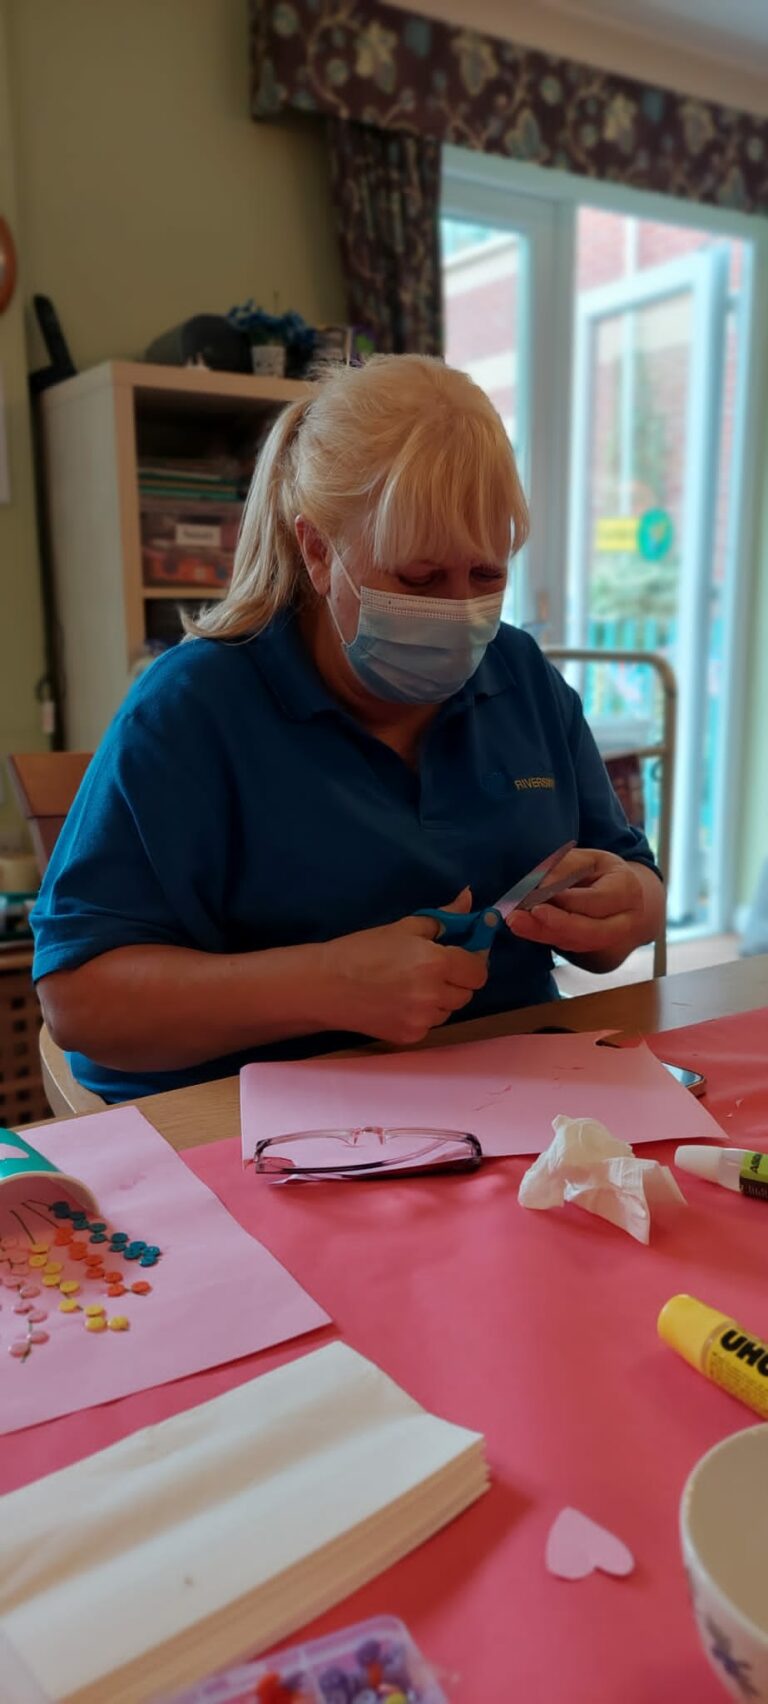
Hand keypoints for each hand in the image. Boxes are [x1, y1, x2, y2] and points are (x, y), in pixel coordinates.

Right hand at [319, 889, 488, 1044]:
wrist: (326, 986)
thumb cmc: (362, 950)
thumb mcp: (403, 927)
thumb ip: (444, 917)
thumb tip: (469, 898)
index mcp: (436, 963)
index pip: (479, 970)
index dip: (473, 960)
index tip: (461, 954)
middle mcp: (434, 994)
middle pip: (468, 992)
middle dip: (457, 979)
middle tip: (434, 967)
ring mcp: (422, 1020)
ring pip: (449, 1009)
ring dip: (441, 997)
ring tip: (413, 984)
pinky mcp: (410, 1036)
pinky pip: (430, 1023)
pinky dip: (423, 1013)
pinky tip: (400, 1001)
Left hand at [506, 848, 650, 963]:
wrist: (620, 896)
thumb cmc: (601, 872)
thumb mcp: (587, 858)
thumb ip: (566, 868)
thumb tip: (542, 886)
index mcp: (627, 890)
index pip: (596, 899)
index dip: (566, 899)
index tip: (536, 894)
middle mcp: (625, 921)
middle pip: (590, 931)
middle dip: (553, 925)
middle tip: (518, 917)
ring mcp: (611, 940)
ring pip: (577, 943)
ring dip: (542, 934)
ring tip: (515, 921)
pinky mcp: (593, 950)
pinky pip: (568, 947)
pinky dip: (544, 936)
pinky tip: (524, 926)